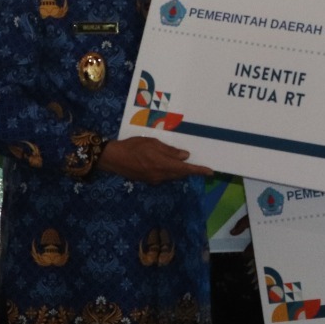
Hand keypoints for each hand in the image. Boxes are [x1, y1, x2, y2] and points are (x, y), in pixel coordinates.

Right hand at [97, 137, 212, 183]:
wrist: (113, 158)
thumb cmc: (133, 147)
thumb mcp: (153, 143)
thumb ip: (169, 151)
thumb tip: (185, 156)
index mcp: (164, 165)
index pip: (186, 169)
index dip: (198, 170)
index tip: (210, 172)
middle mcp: (161, 176)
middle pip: (180, 174)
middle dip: (188, 170)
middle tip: (196, 163)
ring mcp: (154, 180)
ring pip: (172, 176)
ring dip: (179, 170)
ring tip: (181, 161)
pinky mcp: (148, 180)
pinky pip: (164, 176)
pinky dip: (169, 171)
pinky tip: (166, 163)